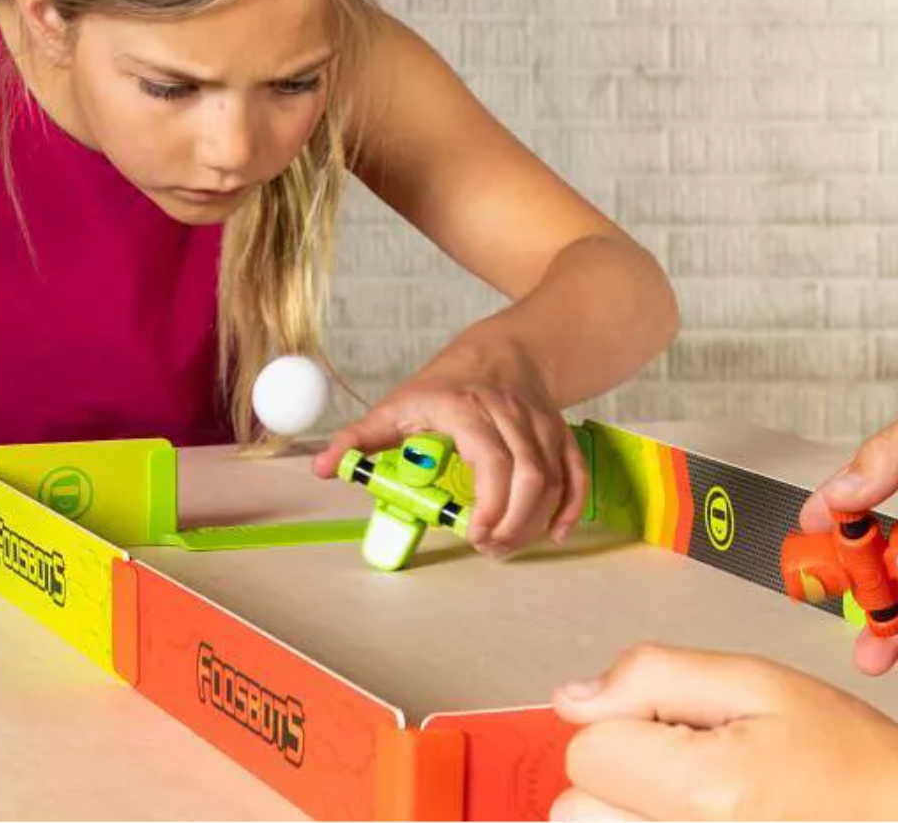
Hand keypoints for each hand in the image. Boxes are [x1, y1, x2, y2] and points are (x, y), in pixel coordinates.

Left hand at [312, 330, 586, 556]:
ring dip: (536, 520)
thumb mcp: (398, 404)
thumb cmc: (447, 383)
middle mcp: (510, 415)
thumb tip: (323, 467)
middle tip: (490, 548)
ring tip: (507, 544)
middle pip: (529, 475)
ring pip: (553, 478)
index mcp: (466, 409)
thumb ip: (361, 438)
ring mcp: (540, 425)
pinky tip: (554, 531)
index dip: (490, 502)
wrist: (504, 350)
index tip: (474, 533)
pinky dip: (570, 505)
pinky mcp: (559, 434)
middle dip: (513, 522)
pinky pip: (575, 472)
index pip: (491, 459)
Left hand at [550, 644, 897, 820]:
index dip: (625, 720)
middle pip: (577, 807)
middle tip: (690, 763)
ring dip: (624, 812)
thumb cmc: (844, 753)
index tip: (678, 723)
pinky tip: (691, 816)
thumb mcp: (754, 682)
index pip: (586, 750)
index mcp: (703, 792)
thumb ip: (653, 677)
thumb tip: (570, 699)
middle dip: (619, 772)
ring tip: (695, 797)